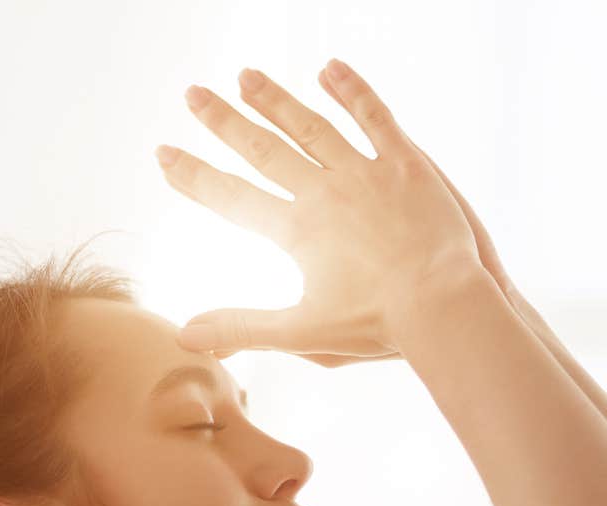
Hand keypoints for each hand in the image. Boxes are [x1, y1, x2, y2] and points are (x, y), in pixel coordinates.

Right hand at [156, 59, 481, 362]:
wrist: (442, 305)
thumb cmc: (375, 325)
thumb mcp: (301, 334)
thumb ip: (241, 329)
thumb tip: (185, 336)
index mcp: (296, 232)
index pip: (232, 199)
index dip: (195, 178)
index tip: (165, 154)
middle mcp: (324, 192)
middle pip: (263, 150)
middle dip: (224, 122)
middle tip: (193, 93)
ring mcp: (365, 173)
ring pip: (312, 126)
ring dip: (276, 100)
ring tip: (247, 76)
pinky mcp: (406, 165)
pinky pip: (375, 118)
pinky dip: (352, 91)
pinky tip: (330, 68)